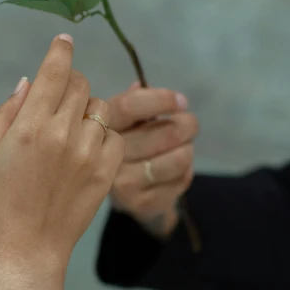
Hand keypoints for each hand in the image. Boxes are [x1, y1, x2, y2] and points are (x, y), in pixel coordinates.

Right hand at [0, 34, 124, 289]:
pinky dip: (103, 136)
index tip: (65, 40)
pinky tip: (87, 150)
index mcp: (30, 126)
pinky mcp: (107, 171)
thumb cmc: (2, 198)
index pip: (55, 71)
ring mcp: (88, 153)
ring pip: (100, 108)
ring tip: (72, 132)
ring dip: (87, 111)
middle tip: (60, 100)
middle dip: (70, 84)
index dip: (61, 50)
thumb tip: (31, 80)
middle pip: (80, 84)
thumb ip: (10, 110)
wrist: (29, 245)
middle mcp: (62, 134)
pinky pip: (114, 136)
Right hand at [108, 83, 197, 236]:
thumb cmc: (128, 146)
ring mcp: (122, 184)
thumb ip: (134, 102)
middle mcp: (105, 156)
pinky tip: (175, 171)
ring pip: (179, 158)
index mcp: (100, 128)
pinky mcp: (141, 204)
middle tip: (189, 124)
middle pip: (165, 133)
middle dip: (187, 124)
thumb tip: (141, 85)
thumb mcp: (124, 122)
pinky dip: (186, 171)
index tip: (181, 101)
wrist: (124, 196)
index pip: (130, 106)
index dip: (161, 99)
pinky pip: (181, 179)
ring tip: (183, 147)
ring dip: (188, 149)